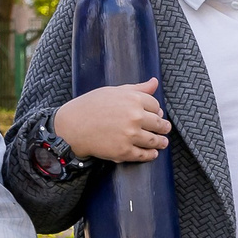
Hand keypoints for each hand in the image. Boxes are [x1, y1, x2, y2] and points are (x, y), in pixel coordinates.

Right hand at [53, 79, 171, 161]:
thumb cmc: (91, 106)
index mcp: (133, 99)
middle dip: (164, 127)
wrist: (72, 126)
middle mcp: (134, 116)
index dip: (157, 111)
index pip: (156, 106)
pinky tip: (153, 153)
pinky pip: (144, 155)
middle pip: (159, 123)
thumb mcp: (114, 91)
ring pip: (154, 140)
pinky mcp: (124, 151)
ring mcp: (130, 135)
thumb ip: (137, 88)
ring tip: (163, 142)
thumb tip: (154, 82)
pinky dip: (151, 154)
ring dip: (161, 142)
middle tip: (165, 129)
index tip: (157, 114)